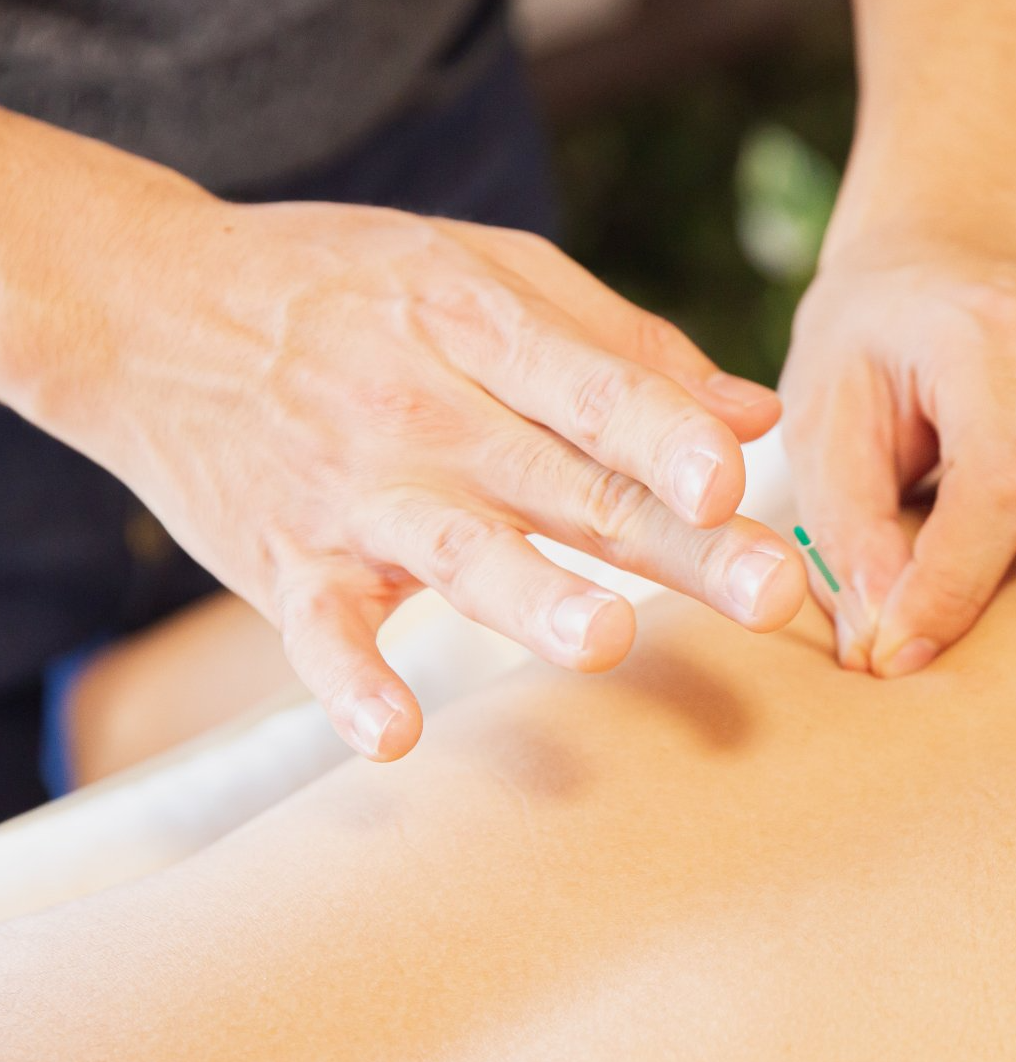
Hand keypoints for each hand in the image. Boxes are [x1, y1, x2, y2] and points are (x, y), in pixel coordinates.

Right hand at [43, 194, 805, 759]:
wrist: (146, 303)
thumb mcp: (483, 272)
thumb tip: (755, 413)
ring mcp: (354, 491)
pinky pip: (320, 630)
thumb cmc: (349, 286)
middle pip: (568, 484)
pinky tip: (391, 736)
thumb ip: (623, 345)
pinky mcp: (286, 561)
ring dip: (530, 597)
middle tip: (770, 591)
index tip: (735, 477)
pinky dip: (347, 682)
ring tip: (604, 639)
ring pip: (457, 549)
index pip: (595, 390)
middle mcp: (426, 410)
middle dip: (674, 541)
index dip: (667, 434)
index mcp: (481, 327)